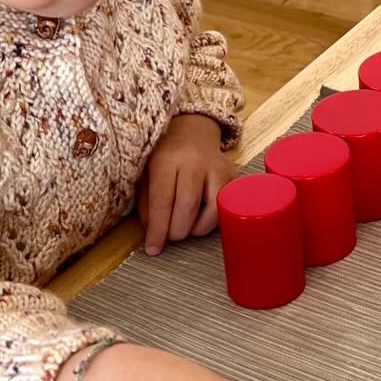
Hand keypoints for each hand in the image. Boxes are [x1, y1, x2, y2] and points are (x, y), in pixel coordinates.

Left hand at [137, 113, 235, 255]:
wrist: (193, 131)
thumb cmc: (165, 155)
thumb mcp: (146, 173)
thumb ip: (146, 202)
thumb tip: (153, 232)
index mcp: (167, 159)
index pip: (162, 200)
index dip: (157, 230)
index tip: (152, 249)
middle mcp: (195, 162)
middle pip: (188, 206)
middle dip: (177, 231)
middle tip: (170, 236)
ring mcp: (218, 168)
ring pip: (213, 210)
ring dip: (197, 228)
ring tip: (186, 227)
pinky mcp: (234, 177)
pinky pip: (226, 208)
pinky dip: (212, 221)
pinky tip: (201, 217)